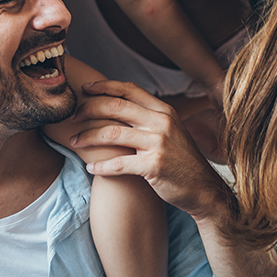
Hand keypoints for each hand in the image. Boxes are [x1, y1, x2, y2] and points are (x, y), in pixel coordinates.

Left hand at [70, 79, 229, 220]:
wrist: (203, 190)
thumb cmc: (180, 160)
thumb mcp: (170, 130)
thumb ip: (147, 116)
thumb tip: (115, 103)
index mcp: (164, 110)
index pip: (129, 89)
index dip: (104, 86)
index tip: (84, 88)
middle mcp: (162, 122)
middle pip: (116, 107)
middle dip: (88, 109)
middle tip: (72, 117)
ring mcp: (159, 144)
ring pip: (112, 133)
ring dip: (87, 137)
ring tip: (74, 142)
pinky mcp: (154, 166)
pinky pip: (118, 164)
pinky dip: (101, 166)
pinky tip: (90, 168)